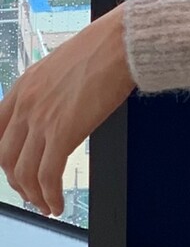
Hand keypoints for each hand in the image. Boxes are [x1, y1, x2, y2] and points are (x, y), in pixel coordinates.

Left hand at [0, 4, 135, 217]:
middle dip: (18, 181)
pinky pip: (47, 176)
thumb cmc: (103, 48)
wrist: (121, 42)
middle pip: (5, 157)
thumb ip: (50, 90)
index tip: (15, 168)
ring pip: (23, 172)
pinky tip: (58, 203)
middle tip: (31, 192)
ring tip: (46, 204)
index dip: (4, 157)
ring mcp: (41, 119)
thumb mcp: (61, 66)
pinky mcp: (62, 132)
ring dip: (33, 195)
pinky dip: (50, 196)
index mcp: (23, 86)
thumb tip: (58, 109)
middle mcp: (26, 104)